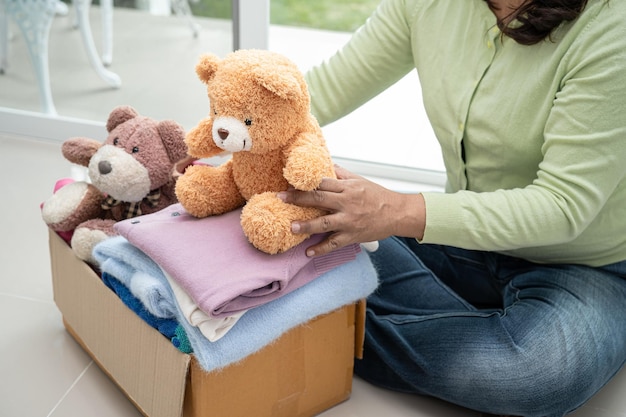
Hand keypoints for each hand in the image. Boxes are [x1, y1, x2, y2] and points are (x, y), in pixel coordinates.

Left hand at [278, 166, 425, 255]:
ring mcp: (349, 221)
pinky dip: (320, 249)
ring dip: (306, 226)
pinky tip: (307, 252)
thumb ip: (340, 174)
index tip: (288, 183)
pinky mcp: (352, 236)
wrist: (398, 213)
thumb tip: (325, 165)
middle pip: (319, 200)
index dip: (304, 183)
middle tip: (281, 198)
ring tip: (292, 228)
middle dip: (298, 199)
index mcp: (347, 188)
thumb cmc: (378, 196)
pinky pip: (334, 243)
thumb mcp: (359, 180)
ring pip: (324, 223)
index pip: (322, 183)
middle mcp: (347, 203)